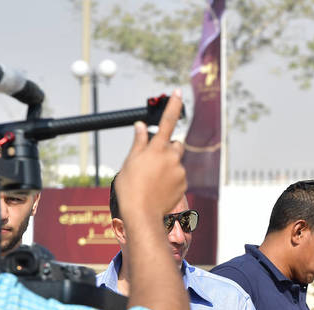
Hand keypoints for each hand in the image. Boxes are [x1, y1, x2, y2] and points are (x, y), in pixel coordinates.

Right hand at [114, 90, 186, 224]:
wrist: (142, 213)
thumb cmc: (131, 188)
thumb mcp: (130, 162)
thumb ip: (139, 142)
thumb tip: (141, 126)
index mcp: (156, 149)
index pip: (166, 121)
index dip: (172, 105)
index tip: (178, 91)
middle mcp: (172, 157)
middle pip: (176, 144)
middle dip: (169, 148)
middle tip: (154, 161)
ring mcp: (180, 171)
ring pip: (177, 162)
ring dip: (169, 165)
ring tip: (154, 179)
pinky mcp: (184, 183)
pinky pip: (179, 176)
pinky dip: (172, 179)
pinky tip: (160, 188)